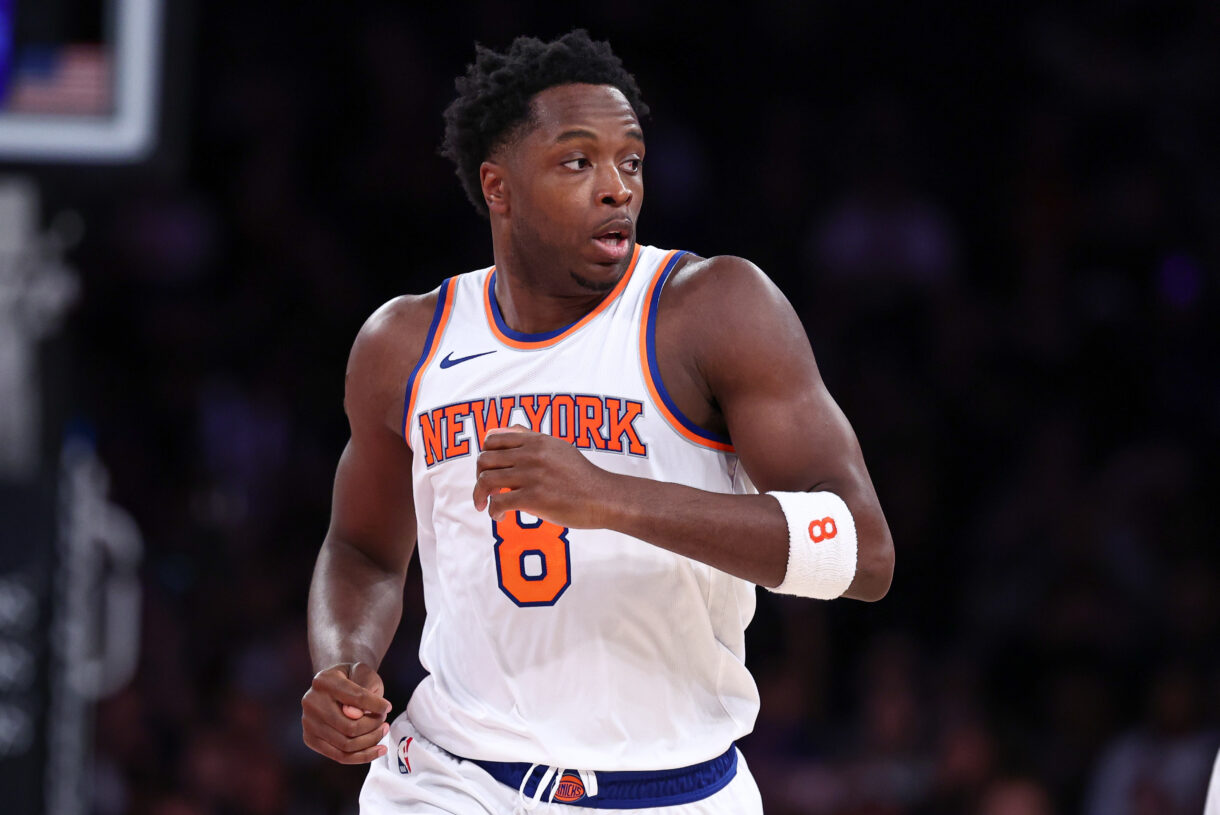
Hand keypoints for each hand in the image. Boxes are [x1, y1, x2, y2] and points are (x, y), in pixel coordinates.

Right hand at [301, 661, 392, 763]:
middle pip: (349, 726)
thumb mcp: (363, 672)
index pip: (355, 698)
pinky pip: (340, 756)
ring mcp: (308, 722)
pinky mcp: (310, 739)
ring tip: (383, 731)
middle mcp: (311, 702)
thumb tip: (356, 715)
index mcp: (324, 681)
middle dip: (373, 725)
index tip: (388, 707)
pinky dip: (363, 756)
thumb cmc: (352, 678)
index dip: (377, 705)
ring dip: (371, 741)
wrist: (334, 685)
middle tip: (384, 720)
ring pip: (346, 744)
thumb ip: (364, 688)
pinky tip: (379, 749)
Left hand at [473, 427, 614, 528]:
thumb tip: (510, 431)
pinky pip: (498, 502)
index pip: (492, 439)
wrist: (604, 497)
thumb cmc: (581, 476)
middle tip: (485, 492)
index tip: (487, 471)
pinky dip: (492, 512)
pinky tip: (500, 518)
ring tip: (485, 506)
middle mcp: (531, 454)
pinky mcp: (534, 497)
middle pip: (484, 459)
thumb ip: (533, 438)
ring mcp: (532, 475)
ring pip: (486, 480)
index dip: (483, 456)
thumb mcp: (559, 447)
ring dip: (480, 496)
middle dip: (478, 477)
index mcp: (536, 440)